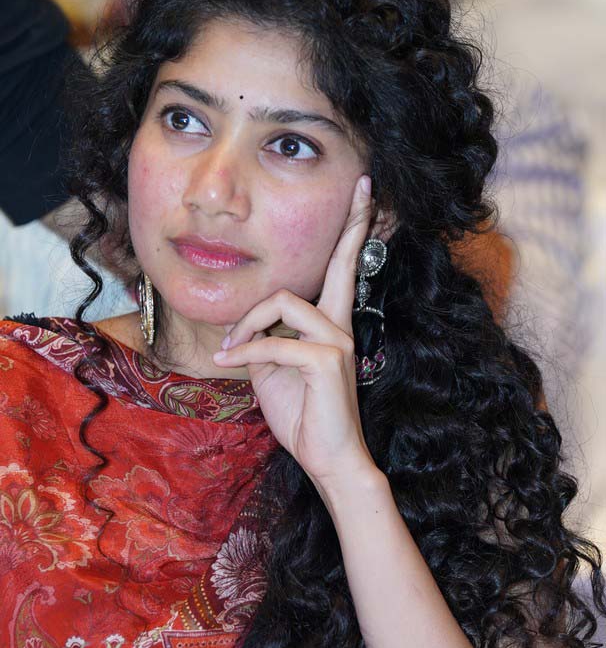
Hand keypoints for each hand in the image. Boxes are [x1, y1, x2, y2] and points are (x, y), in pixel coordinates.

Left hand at [212, 174, 377, 488]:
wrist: (328, 460)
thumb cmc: (304, 417)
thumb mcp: (274, 372)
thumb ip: (265, 341)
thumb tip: (247, 325)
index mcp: (332, 327)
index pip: (344, 272)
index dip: (354, 232)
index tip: (365, 193)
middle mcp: (341, 327)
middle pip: (339, 265)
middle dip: (352, 225)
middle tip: (365, 188)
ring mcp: (337, 342)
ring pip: (284, 302)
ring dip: (249, 322)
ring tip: (232, 349)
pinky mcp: (326, 362)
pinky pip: (274, 344)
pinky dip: (245, 352)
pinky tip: (229, 363)